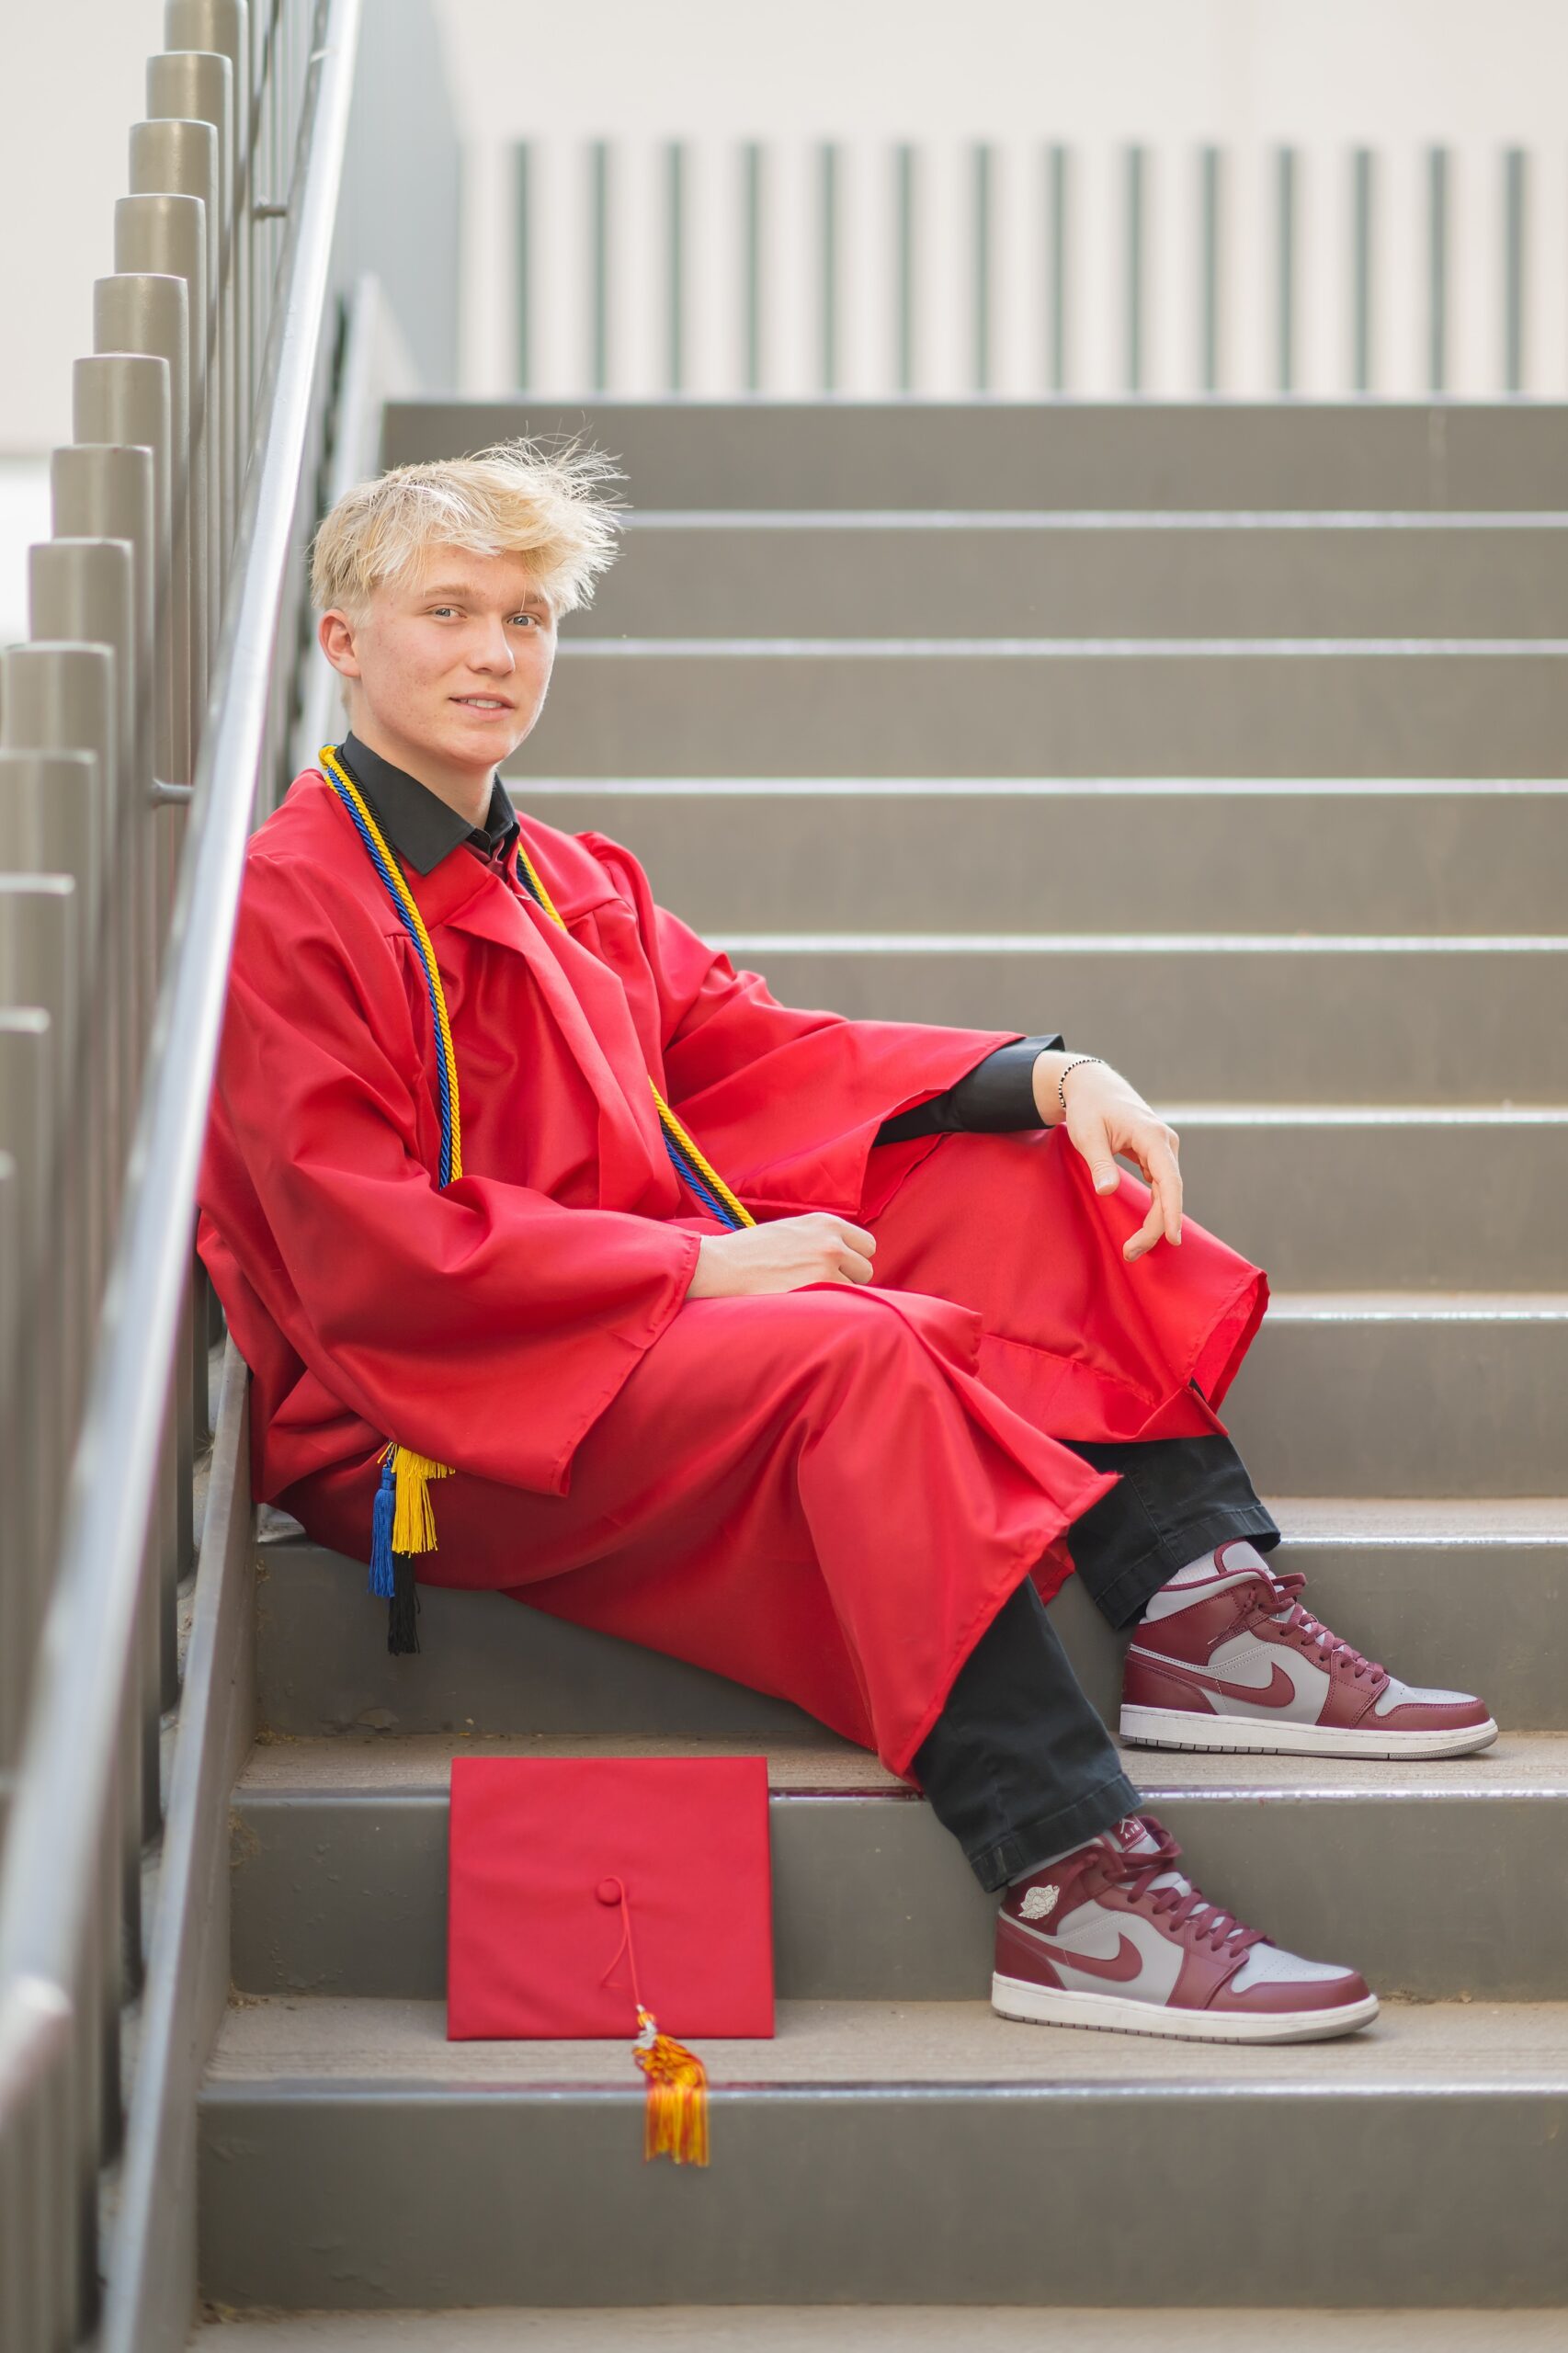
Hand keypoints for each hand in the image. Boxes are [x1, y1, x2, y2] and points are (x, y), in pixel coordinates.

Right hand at [685, 1211, 876, 1298]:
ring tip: (807, 1293)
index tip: (836, 1269)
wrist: (722, 1265)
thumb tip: (845, 1258)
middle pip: (866, 1267)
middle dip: (849, 1278)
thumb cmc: (750, 1252)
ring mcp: (829, 1263)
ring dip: (838, 1294)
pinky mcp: (821, 1286)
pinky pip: (842, 1304)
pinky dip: (827, 1308)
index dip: (852, 1260)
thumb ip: (821, 1239)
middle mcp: (832, 1239)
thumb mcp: (792, 1231)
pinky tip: (805, 1304)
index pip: (866, 1244)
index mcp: (825, 1222)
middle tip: (819, 1285)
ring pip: (857, 1287)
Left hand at [1035, 1052, 1182, 1261]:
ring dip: (1155, 1221)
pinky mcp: (1155, 1156)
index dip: (1172, 1210)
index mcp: (1153, 1136)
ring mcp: (1163, 1150)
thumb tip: (1106, 1191)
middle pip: (1170, 1192)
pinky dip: (1155, 1208)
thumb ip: (1099, 1163)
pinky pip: (1161, 1187)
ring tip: (1133, 1248)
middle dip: (1156, 1226)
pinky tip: (1144, 1229)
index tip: (1173, 1237)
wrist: (1093, 1087)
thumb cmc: (1089, 1108)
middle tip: (1131, 1253)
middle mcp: (1165, 1143)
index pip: (1169, 1180)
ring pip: (1167, 1192)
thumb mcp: (1087, 1134)